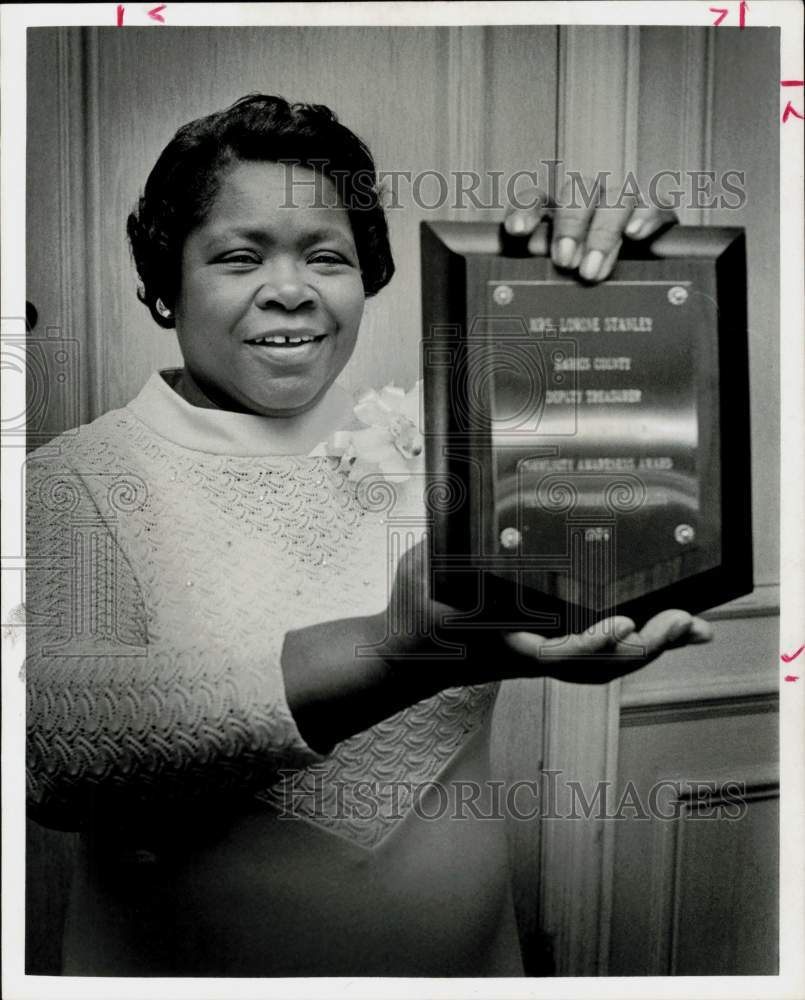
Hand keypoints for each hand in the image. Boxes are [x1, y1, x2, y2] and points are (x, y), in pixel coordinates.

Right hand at [387, 541, 712, 686]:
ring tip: (688, 627)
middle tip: (686, 622)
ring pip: (601, 668)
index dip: (591, 642)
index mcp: (496, 638)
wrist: (402, 660)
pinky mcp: (541, 655)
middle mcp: (525, 655)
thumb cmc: (412, 610)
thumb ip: (451, 538)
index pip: (552, 650)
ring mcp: (536, 660)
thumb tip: (469, 494)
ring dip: (648, 650)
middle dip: (645, 647)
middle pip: (596, 666)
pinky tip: (654, 631)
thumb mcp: (421, 568)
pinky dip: (629, 649)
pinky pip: (593, 661)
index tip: (623, 624)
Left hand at [503, 177, 676, 282]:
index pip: (536, 199)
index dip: (525, 210)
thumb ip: (536, 275)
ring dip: (604, 232)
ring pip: (616, 198)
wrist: (629, 309)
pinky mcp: (653, 216)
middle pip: (578, 192)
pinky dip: (646, 215)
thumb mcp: (552, 284)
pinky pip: (656, 204)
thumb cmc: (578, 289)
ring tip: (593, 268)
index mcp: (554, 215)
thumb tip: (521, 281)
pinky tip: (635, 233)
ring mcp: (621, 206)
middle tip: (565, 261)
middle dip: (570, 225)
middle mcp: (587, 203)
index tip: (518, 230)